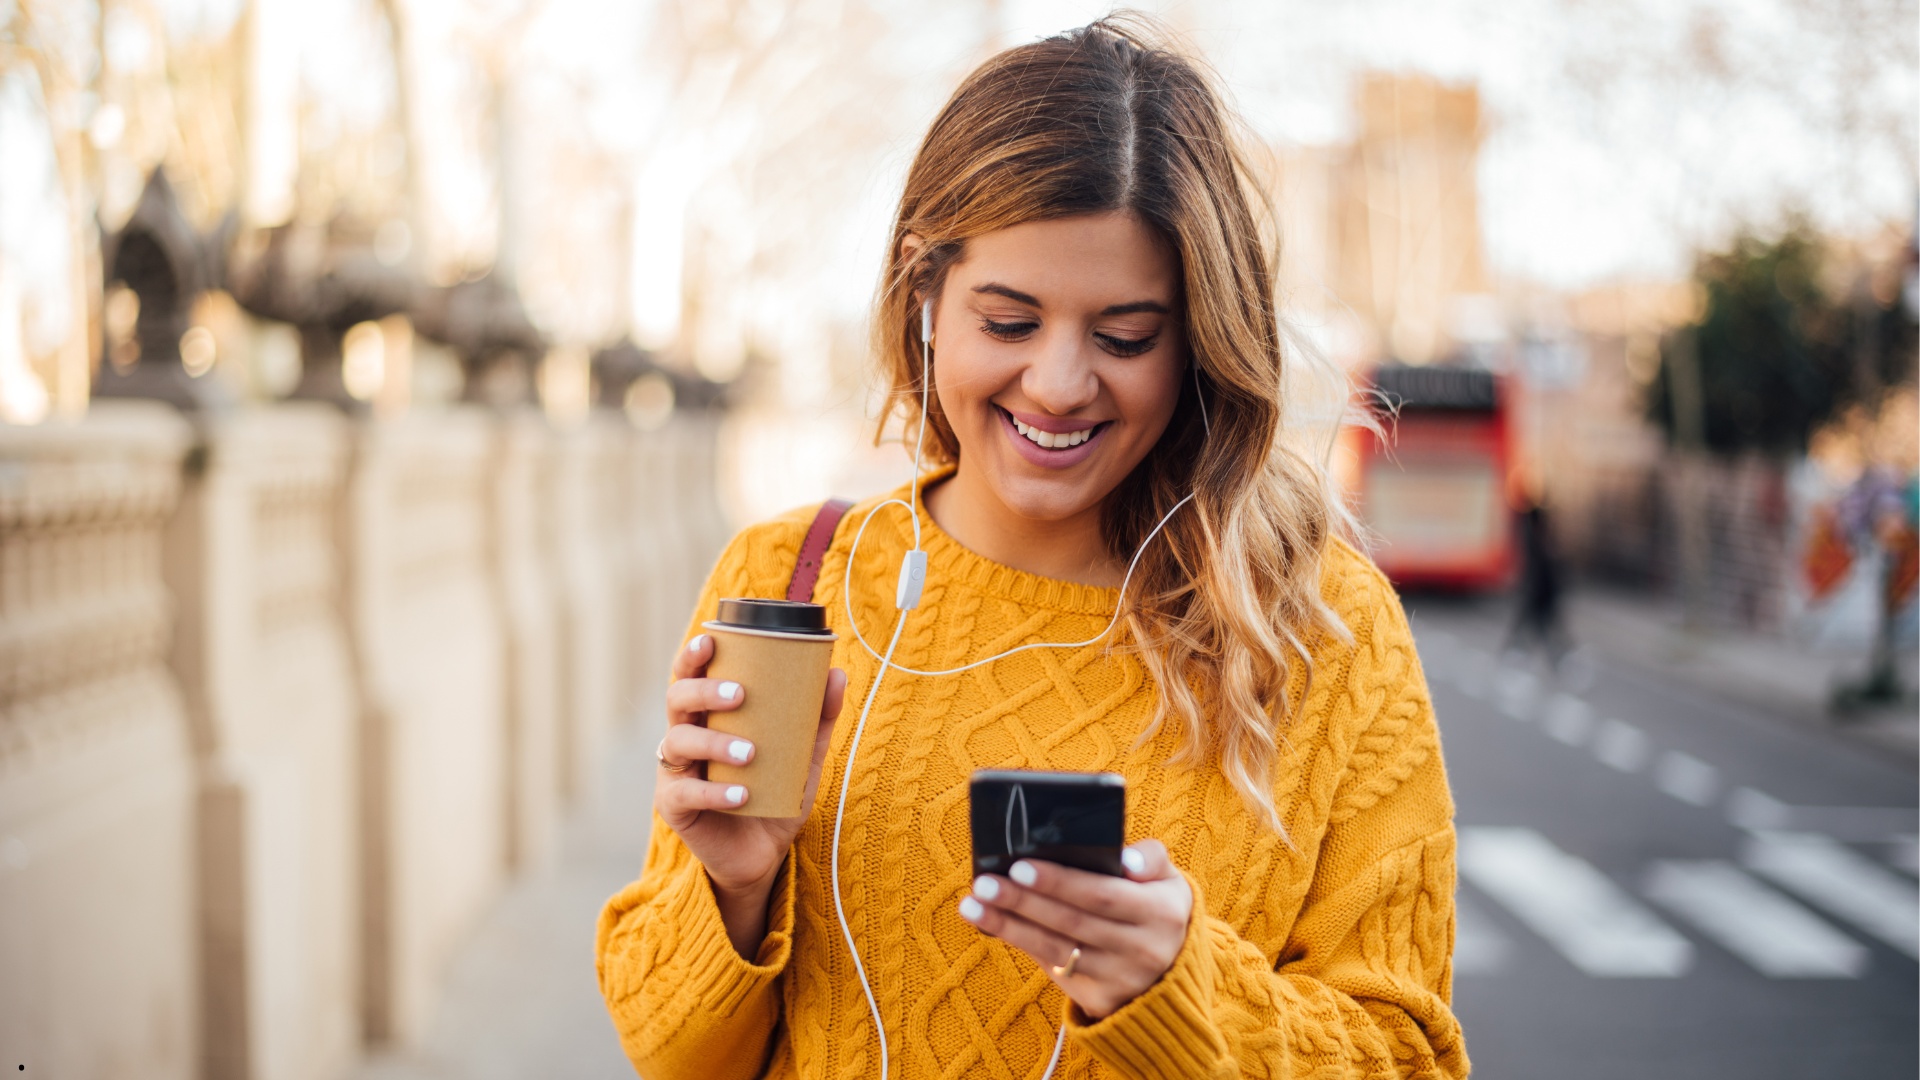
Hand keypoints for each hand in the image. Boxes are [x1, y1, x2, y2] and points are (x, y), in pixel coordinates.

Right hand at [656, 632, 845, 954]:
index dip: (693, 655)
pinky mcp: (673, 808)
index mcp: (708, 717)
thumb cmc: (774, 797)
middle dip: (704, 691)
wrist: (761, 858)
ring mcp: (676, 773)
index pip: (691, 677)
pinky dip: (715, 792)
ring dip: (714, 742)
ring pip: (679, 742)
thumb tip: (838, 673)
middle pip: (677, 700)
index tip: (711, 640)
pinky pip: (685, 794)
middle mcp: (685, 738)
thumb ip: (817, 720)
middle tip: (740, 695)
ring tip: (750, 753)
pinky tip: (741, 795)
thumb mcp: (802, 758)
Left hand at [958, 841, 1192, 1018]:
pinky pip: (1052, 966)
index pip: (1102, 895)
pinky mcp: (1099, 999)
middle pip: (1071, 922)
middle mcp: (1142, 951)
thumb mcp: (1169, 882)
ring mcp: (1119, 979)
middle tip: (985, 882)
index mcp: (1161, 914)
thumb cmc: (1157, 911)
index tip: (1021, 865)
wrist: (1172, 974)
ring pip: (1056, 948)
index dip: (1060, 881)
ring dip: (1009, 924)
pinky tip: (990, 923)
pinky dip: (1019, 942)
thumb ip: (1151, 859)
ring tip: (973, 903)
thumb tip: (1124, 857)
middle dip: (1023, 901)